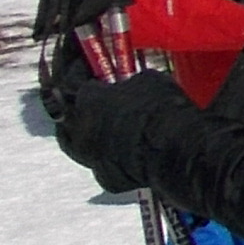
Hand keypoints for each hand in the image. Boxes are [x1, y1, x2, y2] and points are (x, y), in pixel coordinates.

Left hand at [42, 48, 170, 195]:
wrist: (176, 150)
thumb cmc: (163, 108)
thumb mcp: (148, 79)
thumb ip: (128, 82)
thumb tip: (129, 84)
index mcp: (87, 100)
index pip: (73, 80)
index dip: (81, 72)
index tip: (88, 65)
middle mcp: (80, 130)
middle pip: (66, 116)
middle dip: (74, 106)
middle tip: (86, 100)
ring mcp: (91, 157)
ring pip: (78, 146)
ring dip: (85, 135)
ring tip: (98, 129)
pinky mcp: (107, 179)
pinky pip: (103, 166)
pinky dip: (109, 159)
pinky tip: (121, 153)